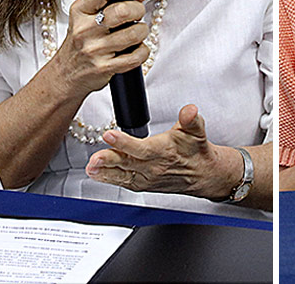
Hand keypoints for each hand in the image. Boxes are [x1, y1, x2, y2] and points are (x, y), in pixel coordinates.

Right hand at [52, 0, 149, 98]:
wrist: (65, 74)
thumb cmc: (82, 42)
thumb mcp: (89, 17)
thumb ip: (115, 1)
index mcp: (80, 11)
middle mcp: (84, 29)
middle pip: (123, 11)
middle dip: (138, 10)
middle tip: (137, 15)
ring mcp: (94, 50)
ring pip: (135, 33)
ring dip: (142, 31)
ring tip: (135, 33)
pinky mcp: (104, 67)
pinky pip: (137, 56)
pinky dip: (142, 51)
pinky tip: (134, 49)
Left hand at [86, 104, 241, 199]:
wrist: (203, 174)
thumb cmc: (196, 151)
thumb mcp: (197, 131)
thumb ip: (191, 119)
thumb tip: (189, 110)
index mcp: (165, 151)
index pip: (142, 148)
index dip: (125, 142)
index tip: (109, 135)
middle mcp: (154, 167)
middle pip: (128, 163)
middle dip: (109, 160)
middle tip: (95, 158)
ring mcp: (146, 178)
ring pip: (122, 174)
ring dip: (105, 171)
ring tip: (91, 168)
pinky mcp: (141, 184)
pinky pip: (122, 181)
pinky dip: (108, 178)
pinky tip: (95, 173)